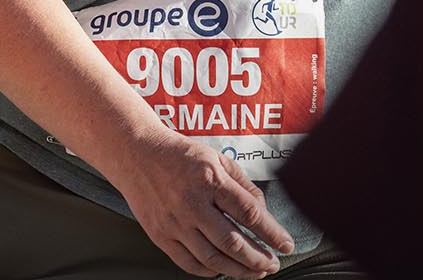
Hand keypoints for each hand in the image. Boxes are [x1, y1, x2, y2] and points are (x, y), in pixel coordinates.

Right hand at [100, 127, 294, 277]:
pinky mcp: (160, 235)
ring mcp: (175, 222)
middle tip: (273, 263)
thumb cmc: (179, 155)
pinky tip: (223, 270)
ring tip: (254, 271)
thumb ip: (242, 184)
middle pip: (233, 242)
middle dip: (259, 258)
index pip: (249, 213)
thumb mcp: (217, 159)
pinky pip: (189, 263)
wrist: (136, 154)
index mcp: (210, 179)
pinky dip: (210, 272)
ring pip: (213, 259)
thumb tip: (262, 211)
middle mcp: (192, 203)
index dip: (272, 233)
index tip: (286, 244)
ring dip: (239, 270)